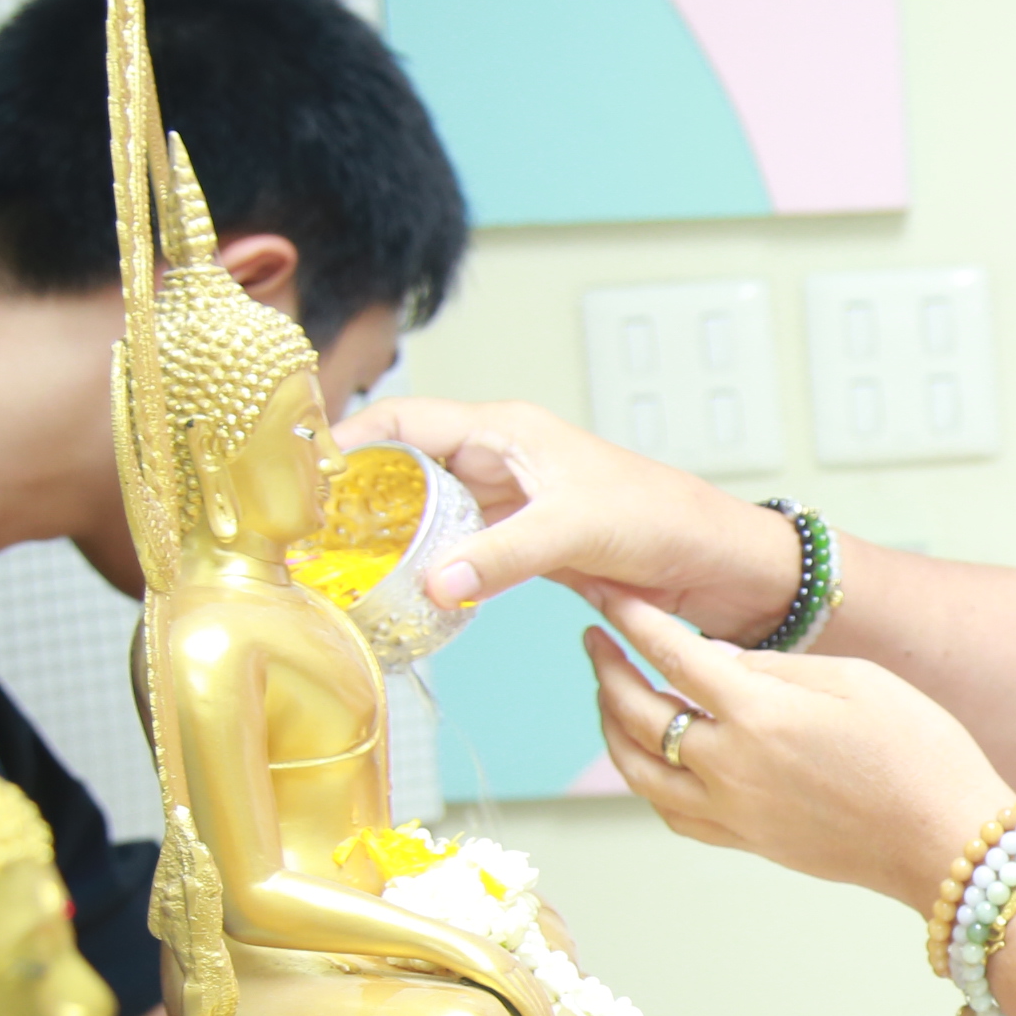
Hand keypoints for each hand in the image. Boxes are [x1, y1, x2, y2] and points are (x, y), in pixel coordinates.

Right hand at [340, 397, 805, 644]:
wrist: (720, 566)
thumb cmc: (665, 522)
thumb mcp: (578, 531)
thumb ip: (503, 557)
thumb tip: (432, 583)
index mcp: (505, 432)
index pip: (402, 420)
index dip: (347, 441)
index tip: (295, 479)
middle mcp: (499, 460)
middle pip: (401, 467)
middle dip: (352, 497)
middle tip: (300, 538)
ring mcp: (509, 504)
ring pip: (425, 512)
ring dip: (384, 537)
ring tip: (330, 570)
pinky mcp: (524, 545)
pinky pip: (456, 550)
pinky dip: (424, 568)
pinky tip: (397, 594)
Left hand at [583, 592, 1012, 905]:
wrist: (945, 841)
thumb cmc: (920, 752)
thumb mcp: (858, 681)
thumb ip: (778, 667)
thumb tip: (715, 661)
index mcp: (759, 714)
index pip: (672, 656)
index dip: (633, 621)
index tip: (608, 596)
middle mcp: (730, 766)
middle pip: (638, 713)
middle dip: (607, 668)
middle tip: (595, 639)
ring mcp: (732, 811)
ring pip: (637, 770)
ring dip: (610, 728)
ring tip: (608, 697)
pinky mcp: (746, 841)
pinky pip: (669, 810)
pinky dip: (644, 779)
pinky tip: (647, 759)